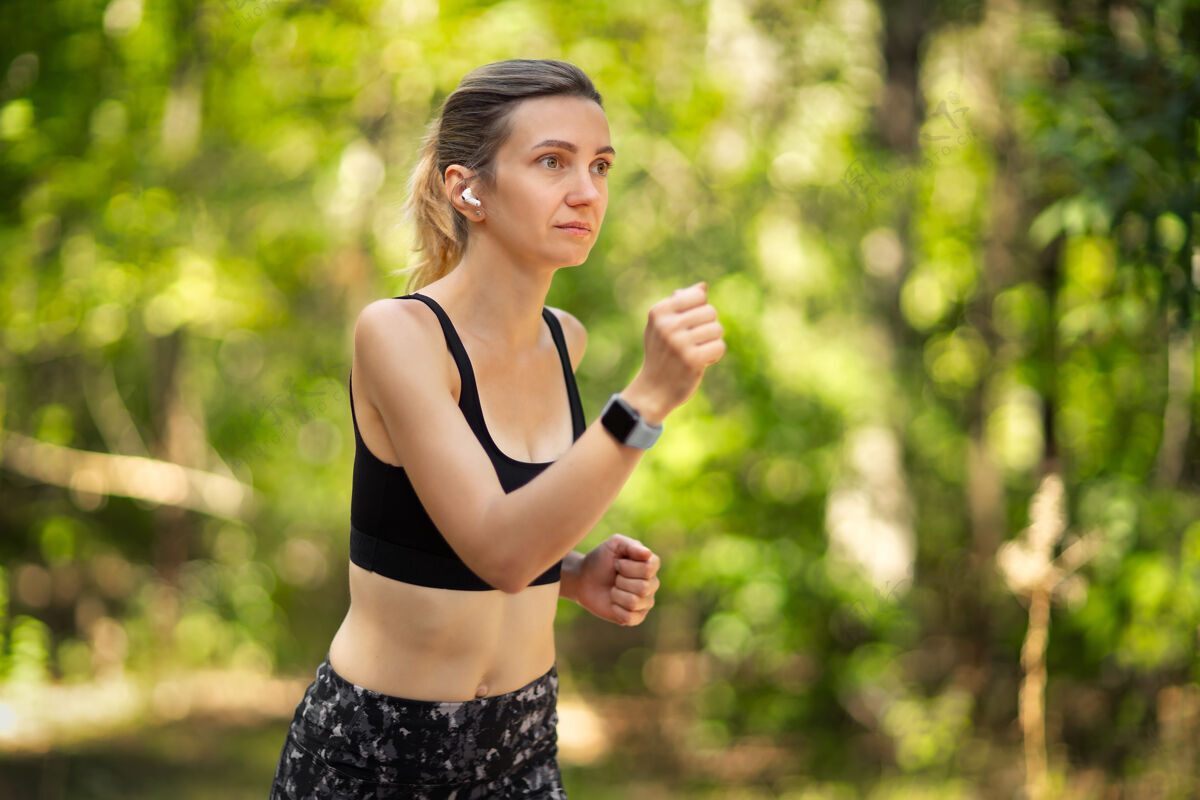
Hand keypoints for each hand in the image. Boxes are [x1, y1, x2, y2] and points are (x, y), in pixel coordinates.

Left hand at [571, 534, 660, 625]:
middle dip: (621, 581)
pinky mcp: (636, 617)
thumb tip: (648, 554)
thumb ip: (631, 546)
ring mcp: (645, 602)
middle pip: (643, 587)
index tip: (617, 563)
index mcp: (651, 565)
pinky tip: (613, 603)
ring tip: (613, 589)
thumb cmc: (601, 559)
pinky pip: (630, 618)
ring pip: (634, 602)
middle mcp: (652, 584)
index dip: (628, 567)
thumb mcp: (614, 544)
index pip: (649, 569)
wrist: (584, 579)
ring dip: (616, 594)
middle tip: (614, 577)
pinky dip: (616, 609)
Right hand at [623, 282, 725, 424]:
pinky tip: (701, 362)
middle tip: (694, 342)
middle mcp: (668, 325)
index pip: (698, 295)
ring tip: (696, 351)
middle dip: (708, 326)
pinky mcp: (693, 360)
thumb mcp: (661, 326)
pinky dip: (714, 355)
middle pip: (711, 311)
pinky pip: (719, 346)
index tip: (689, 325)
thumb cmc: (660, 354)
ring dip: (712, 342)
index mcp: (659, 312)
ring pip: (717, 329)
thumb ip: (679, 304)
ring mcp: (679, 343)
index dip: (700, 310)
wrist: (653, 390)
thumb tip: (702, 286)